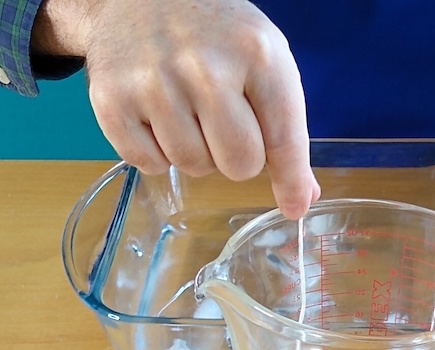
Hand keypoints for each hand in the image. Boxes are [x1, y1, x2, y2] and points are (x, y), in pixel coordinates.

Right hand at [34, 0, 319, 218]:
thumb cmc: (217, 37)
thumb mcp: (265, 64)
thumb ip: (285, 130)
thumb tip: (301, 197)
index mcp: (256, 54)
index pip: (283, 139)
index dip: (291, 181)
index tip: (294, 207)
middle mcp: (204, 67)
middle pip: (239, 165)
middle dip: (238, 157)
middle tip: (225, 124)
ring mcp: (154, 83)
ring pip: (194, 167)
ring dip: (197, 153)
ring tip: (189, 112)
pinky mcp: (112, 100)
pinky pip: (150, 165)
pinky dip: (158, 153)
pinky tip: (159, 116)